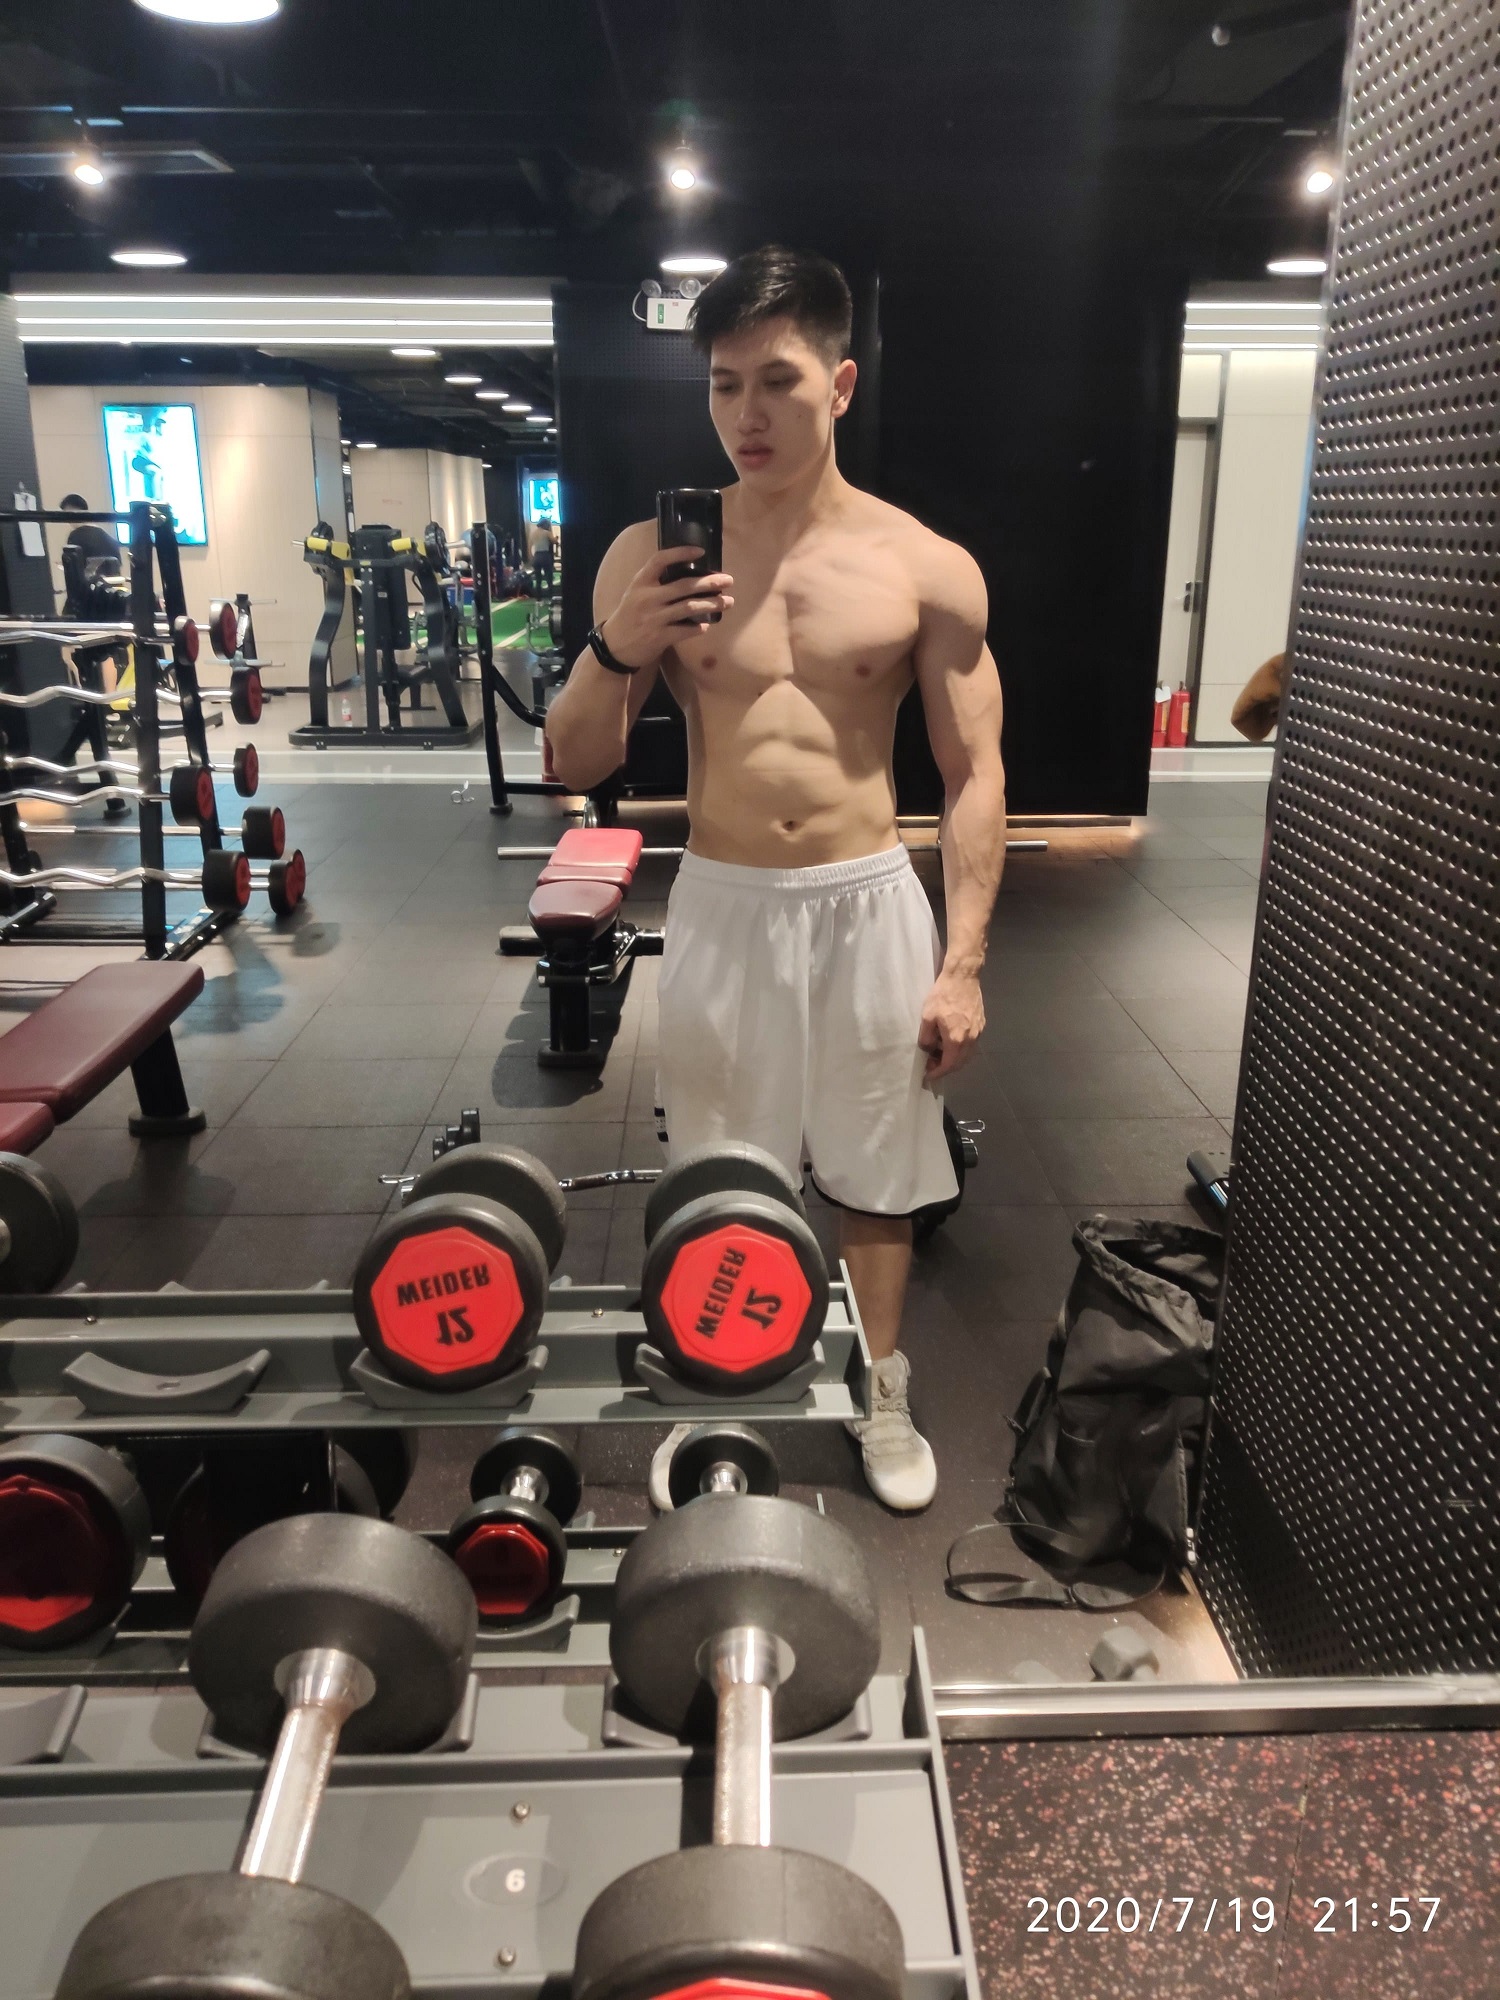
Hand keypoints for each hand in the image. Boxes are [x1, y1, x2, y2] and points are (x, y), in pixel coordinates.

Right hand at [598, 546, 734, 669]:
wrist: (615, 646)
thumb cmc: (630, 616)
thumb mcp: (636, 593)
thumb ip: (656, 583)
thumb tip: (689, 574)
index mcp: (640, 582)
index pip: (660, 560)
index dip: (680, 553)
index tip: (701, 551)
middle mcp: (647, 597)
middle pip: (684, 585)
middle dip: (709, 582)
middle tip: (728, 581)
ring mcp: (653, 618)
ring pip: (689, 607)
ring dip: (712, 604)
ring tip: (727, 602)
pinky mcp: (659, 637)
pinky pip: (685, 631)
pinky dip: (698, 628)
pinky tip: (707, 625)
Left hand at [918, 969, 984, 1083]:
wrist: (963, 977)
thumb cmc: (943, 995)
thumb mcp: (927, 1016)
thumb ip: (926, 1038)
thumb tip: (927, 1050)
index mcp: (956, 1039)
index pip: (948, 1065)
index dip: (937, 1073)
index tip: (928, 1075)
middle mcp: (970, 1040)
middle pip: (960, 1064)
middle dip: (945, 1068)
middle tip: (931, 1064)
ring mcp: (978, 1032)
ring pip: (967, 1055)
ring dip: (954, 1059)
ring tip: (939, 1053)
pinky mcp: (981, 1025)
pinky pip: (971, 1045)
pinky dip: (961, 1049)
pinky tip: (950, 1041)